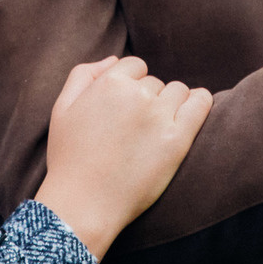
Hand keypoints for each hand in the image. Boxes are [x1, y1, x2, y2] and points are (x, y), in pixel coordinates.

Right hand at [33, 56, 214, 260]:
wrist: (83, 204)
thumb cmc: (69, 158)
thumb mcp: (62, 108)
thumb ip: (84, 75)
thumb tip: (113, 59)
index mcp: (109, 83)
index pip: (134, 66)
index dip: (129, 86)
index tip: (124, 109)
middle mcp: (137, 95)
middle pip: (154, 82)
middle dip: (146, 99)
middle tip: (134, 129)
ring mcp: (159, 117)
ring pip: (177, 91)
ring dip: (170, 103)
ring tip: (157, 128)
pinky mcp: (177, 141)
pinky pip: (200, 104)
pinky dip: (200, 101)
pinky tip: (195, 106)